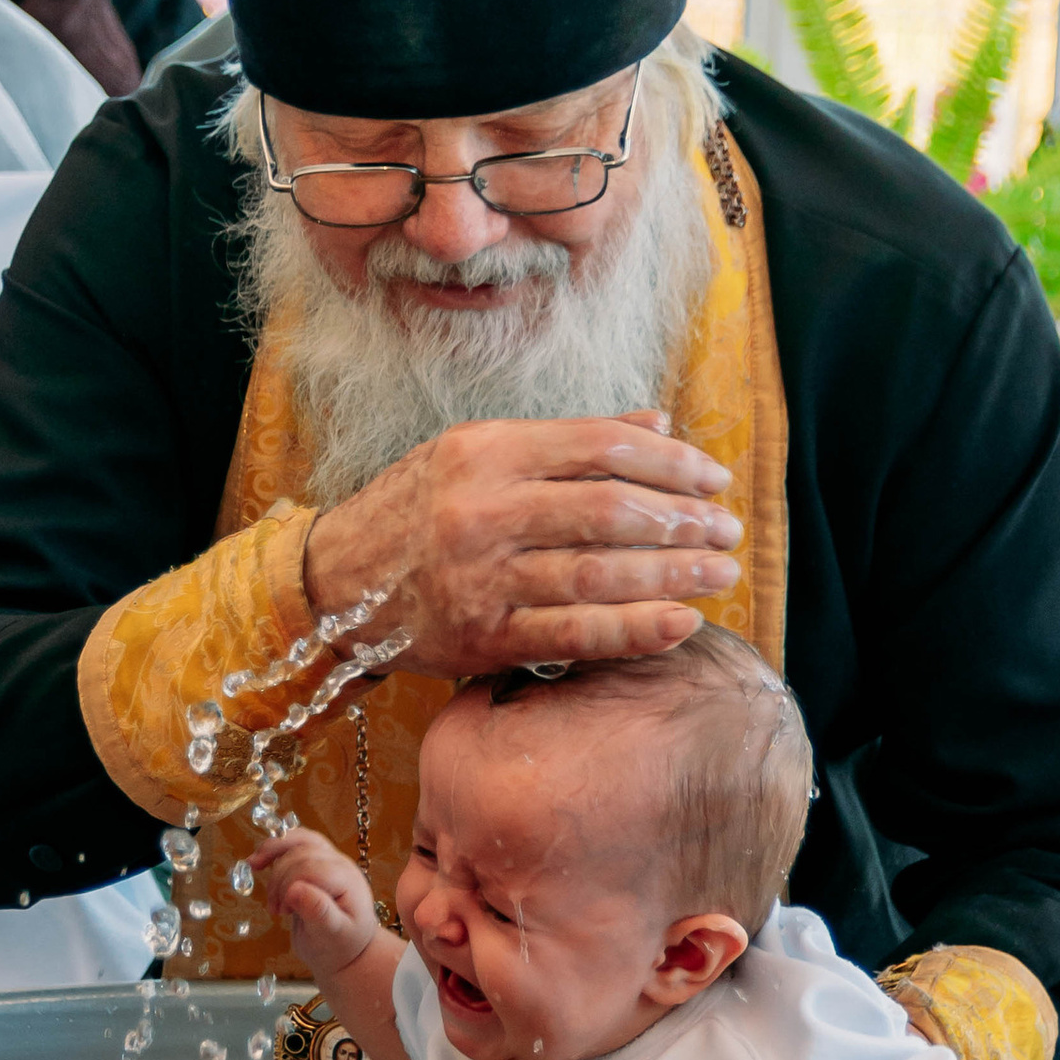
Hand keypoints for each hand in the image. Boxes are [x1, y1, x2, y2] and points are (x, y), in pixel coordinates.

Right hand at [257, 826, 380, 978]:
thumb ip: (319, 912)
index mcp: (348, 881)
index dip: (289, 886)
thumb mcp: (333, 935)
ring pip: (296, 842)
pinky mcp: (316, 860)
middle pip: (301, 854)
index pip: (311, 869)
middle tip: (278, 911)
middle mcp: (341, 864)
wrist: (346, 948)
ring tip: (269, 891)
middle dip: (281, 881)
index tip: (284, 913)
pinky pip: (294, 842)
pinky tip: (257, 861)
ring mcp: (329, 859)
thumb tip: (294, 890)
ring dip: (275, 864)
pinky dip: (273, 848)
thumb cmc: (340, 945)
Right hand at [303, 413, 742, 676]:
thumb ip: (567, 442)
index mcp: (485, 452)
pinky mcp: (481, 636)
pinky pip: (572, 634)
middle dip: (682, 520)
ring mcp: (480, 577)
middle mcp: (481, 510)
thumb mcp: (476, 455)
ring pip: (596, 573)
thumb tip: (657, 423)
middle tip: (727, 532)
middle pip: (607, 510)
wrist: (332, 584)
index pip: (599, 447)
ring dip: (672, 575)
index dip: (670, 463)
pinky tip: (680, 623)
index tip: (714, 479)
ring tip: (720, 574)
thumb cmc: (416, 512)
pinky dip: (633, 630)